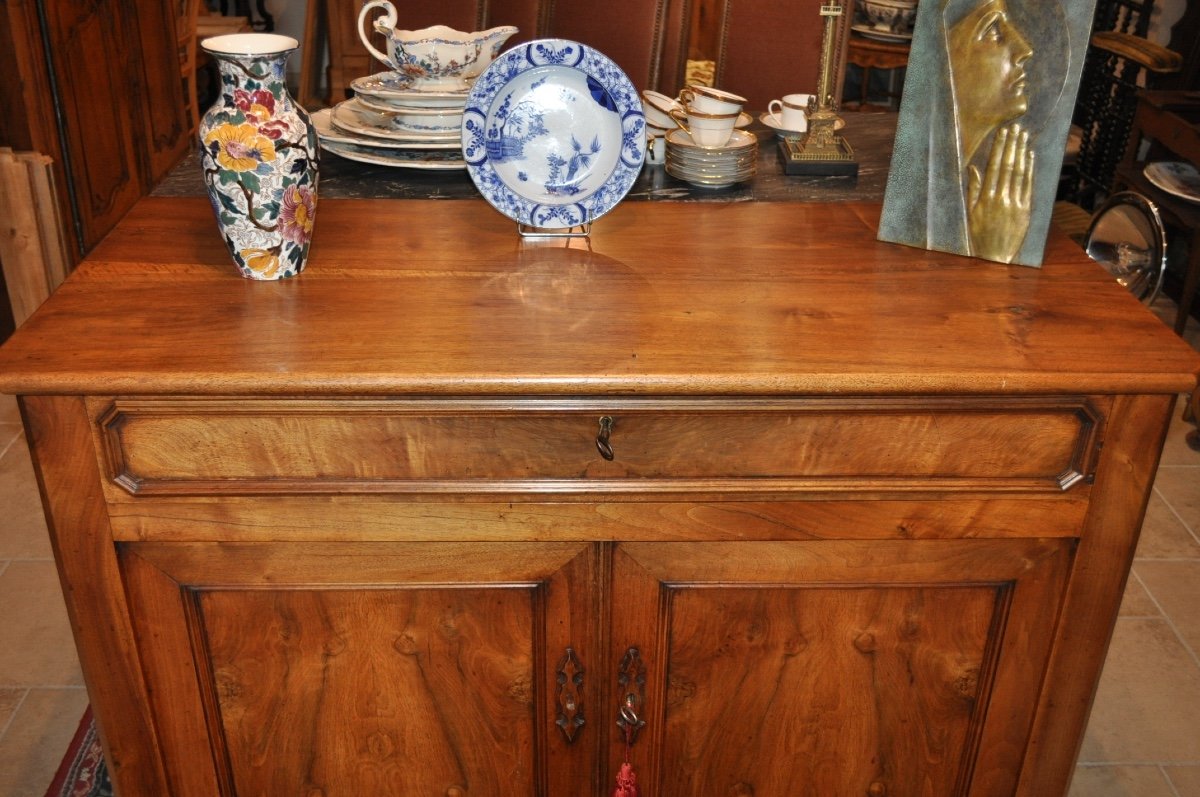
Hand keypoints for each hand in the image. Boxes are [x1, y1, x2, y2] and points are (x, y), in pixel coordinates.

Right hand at [967, 123, 1033, 262]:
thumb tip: (973, 168)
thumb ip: (973, 189)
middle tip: (1015, 128)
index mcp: (985, 198)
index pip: (994, 167)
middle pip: (1008, 166)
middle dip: (1012, 145)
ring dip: (1022, 153)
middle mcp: (1000, 198)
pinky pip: (1028, 186)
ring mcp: (1014, 204)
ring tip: (1023, 137)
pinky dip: (1030, 169)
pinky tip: (1030, 156)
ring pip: (1019, 173)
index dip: (999, 148)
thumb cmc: (980, 235)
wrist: (995, 257)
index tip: (1002, 133)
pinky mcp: (1026, 210)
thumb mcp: (971, 213)